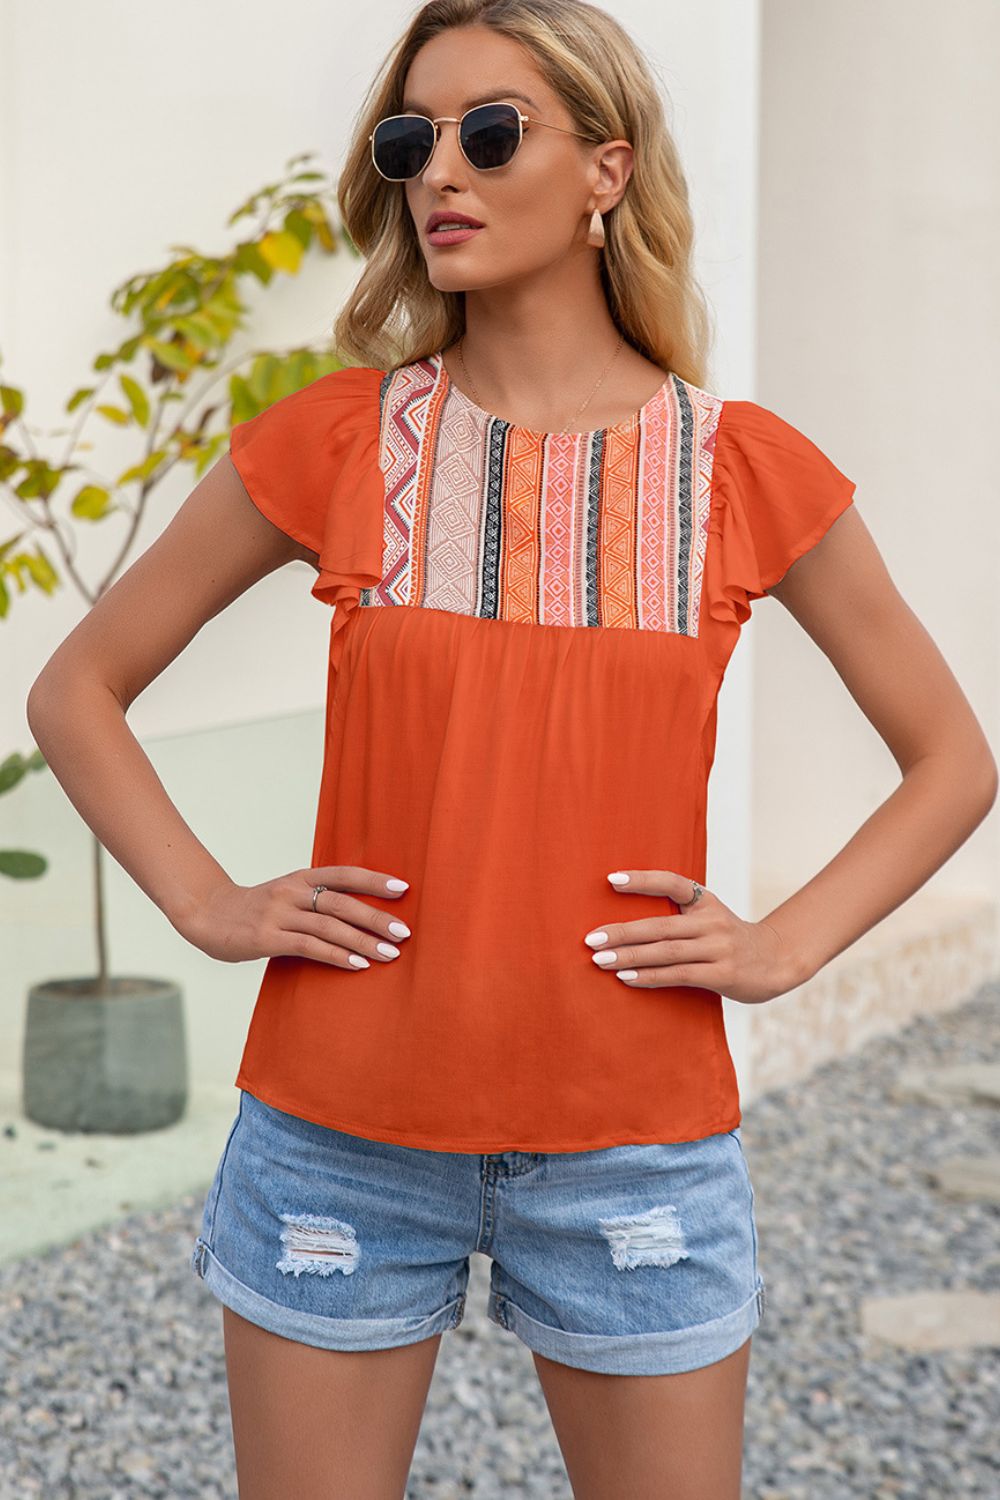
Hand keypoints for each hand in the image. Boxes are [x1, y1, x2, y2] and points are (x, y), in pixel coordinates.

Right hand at [176, 865, 412, 968]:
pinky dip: (336, 955)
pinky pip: (308, 947)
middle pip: (341, 901)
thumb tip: (363, 912)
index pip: (344, 874)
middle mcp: (291, 892)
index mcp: (300, 877)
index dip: (374, 879)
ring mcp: (278, 914)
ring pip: (329, 926)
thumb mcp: (287, 894)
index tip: (404, 888)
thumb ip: (317, 898)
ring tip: (389, 954)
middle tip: (404, 932)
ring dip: (363, 941)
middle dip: (376, 916)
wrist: (206, 915)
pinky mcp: (266, 938)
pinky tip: (357, 964)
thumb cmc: (256, 909)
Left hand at [582, 868, 800, 1004]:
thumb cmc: (728, 940)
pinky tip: (626, 977)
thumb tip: (625, 924)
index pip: (671, 883)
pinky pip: (680, 975)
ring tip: (600, 960)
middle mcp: (713, 921)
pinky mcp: (723, 974)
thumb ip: (678, 915)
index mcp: (705, 901)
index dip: (642, 879)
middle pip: (660, 925)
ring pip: (666, 951)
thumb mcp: (708, 916)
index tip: (610, 879)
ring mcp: (719, 947)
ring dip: (630, 956)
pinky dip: (650, 976)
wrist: (776, 961)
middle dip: (622, 932)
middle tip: (590, 938)